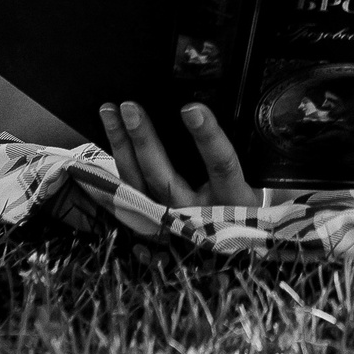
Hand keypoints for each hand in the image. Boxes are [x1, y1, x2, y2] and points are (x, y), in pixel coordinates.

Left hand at [98, 100, 257, 207]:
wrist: (231, 246)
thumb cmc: (242, 205)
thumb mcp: (248, 183)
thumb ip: (228, 154)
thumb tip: (204, 110)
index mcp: (231, 200)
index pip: (221, 166)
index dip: (207, 138)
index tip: (191, 109)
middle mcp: (195, 214)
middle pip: (164, 178)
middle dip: (145, 141)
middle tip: (131, 107)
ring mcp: (167, 220)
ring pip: (137, 185)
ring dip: (121, 146)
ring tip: (109, 112)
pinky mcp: (148, 222)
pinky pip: (125, 193)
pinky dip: (114, 166)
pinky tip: (105, 140)